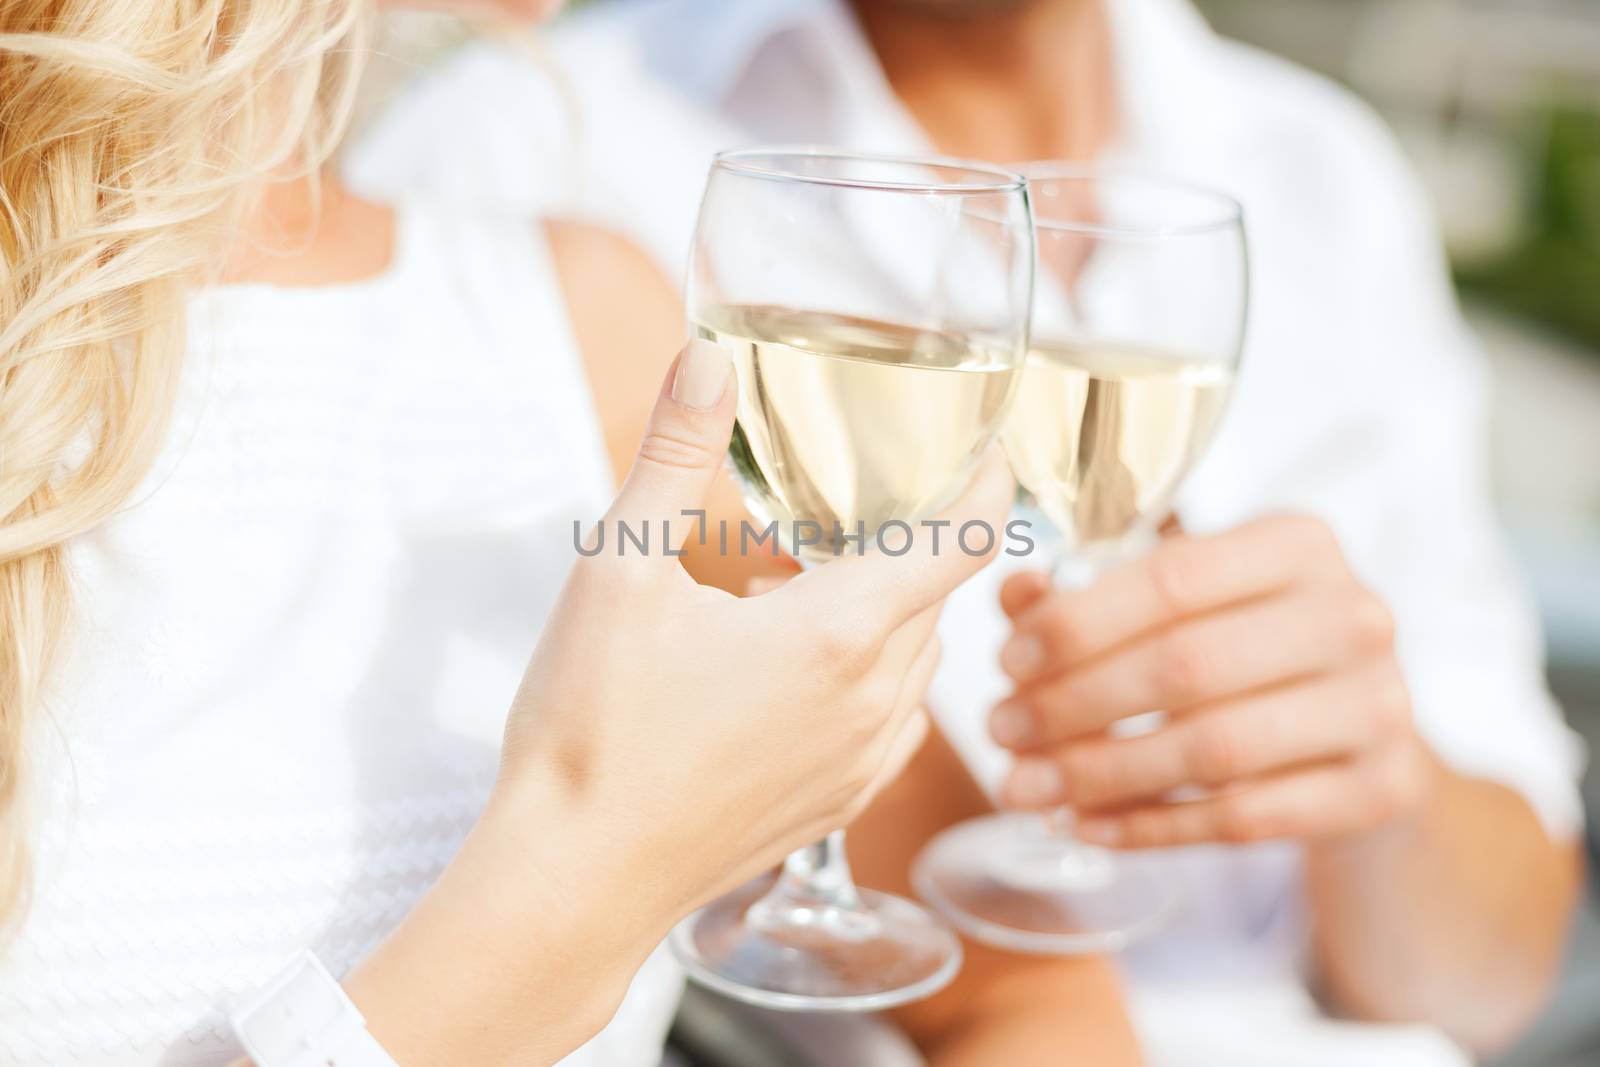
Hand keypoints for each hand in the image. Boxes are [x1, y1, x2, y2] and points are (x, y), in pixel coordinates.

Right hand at [497, 339, 1015, 913]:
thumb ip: (674, 452)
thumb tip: (705, 359)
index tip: (986, 444)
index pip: (964, 540)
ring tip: (808, 589)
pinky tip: (802, 673)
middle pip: (937, 595)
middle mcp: (872, 701)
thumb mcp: (620, 569)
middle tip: (850, 508)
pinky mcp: (839, 806)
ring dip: (890, 612)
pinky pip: (896, 721)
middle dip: (913, 542)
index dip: (990, 482)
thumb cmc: (594, 731)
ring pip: (920, 661)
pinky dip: (876, 678)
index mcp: (837, 633)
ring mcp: (861, 763)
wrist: (574, 878)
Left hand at [989, 515, 1434, 848]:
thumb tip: (1016, 595)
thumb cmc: (1244, 648)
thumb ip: (1090, 594)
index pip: (1172, 579)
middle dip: (1074, 704)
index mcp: (1299, 543)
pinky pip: (1244, 818)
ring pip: (1214, 748)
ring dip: (1102, 773)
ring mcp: (1382, 705)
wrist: (1356, 734)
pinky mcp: (1384, 789)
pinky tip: (1088, 825)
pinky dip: (1152, 826)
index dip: (1078, 623)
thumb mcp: (1179, 603)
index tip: (1007, 661)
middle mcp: (1355, 615)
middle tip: (1001, 731)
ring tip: (1026, 787)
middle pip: (1187, 665)